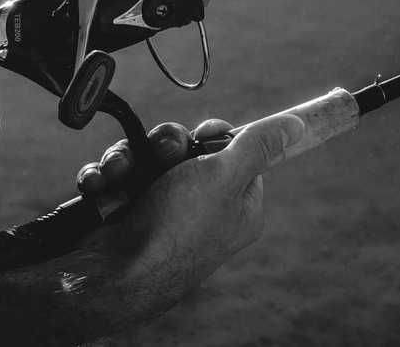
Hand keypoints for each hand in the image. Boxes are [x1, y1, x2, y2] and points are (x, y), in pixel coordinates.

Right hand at [78, 113, 304, 318]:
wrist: (116, 273)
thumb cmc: (178, 227)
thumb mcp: (226, 176)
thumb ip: (259, 145)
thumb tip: (296, 126)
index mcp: (237, 203)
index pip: (234, 151)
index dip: (213, 137)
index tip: (201, 136)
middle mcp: (201, 208)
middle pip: (185, 149)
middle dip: (163, 146)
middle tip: (162, 159)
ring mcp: (160, 211)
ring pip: (146, 158)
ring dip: (128, 159)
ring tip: (122, 174)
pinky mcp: (126, 212)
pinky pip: (118, 177)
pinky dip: (107, 177)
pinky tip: (103, 186)